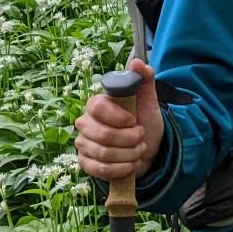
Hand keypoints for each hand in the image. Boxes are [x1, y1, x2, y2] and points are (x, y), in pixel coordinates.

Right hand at [74, 57, 164, 181]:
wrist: (146, 148)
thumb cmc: (143, 121)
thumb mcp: (149, 100)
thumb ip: (145, 78)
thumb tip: (137, 62)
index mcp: (97, 104)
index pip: (97, 108)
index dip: (119, 117)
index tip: (134, 121)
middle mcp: (85, 122)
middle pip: (102, 135)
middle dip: (129, 140)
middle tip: (140, 137)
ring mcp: (83, 144)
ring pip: (103, 154)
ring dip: (129, 155)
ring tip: (139, 150)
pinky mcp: (85, 164)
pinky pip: (100, 170)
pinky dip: (121, 169)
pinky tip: (130, 164)